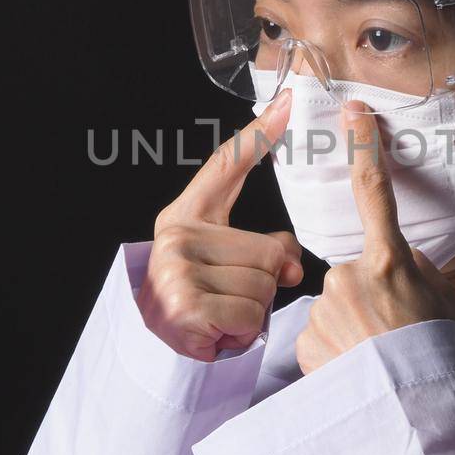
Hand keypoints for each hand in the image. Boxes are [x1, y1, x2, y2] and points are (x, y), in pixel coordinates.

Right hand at [138, 89, 303, 361]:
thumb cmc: (198, 300)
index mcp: (186, 216)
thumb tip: (296, 266)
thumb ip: (265, 249)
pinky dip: (243, 330)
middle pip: (268, 250)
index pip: (226, 166)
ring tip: (223, 315)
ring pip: (264, 285)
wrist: (157, 352)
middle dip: (263, 283)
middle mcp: (177, 236)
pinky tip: (218, 332)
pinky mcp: (186, 304)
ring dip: (254, 310)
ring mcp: (178, 269)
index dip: (259, 134)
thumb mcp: (225, 264)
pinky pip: (251, 313)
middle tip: (231, 297)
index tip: (287, 103)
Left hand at [295, 100, 454, 374]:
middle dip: (371, 295)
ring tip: (379, 356)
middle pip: (354, 270)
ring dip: (354, 326)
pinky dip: (339, 350)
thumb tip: (395, 261)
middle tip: (395, 329)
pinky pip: (323, 336)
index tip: (353, 112)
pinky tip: (360, 369)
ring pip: (337, 306)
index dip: (364, 148)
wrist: (415, 415)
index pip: (374, 192)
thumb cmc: (437, 356)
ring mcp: (323, 310)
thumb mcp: (443, 299)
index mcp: (388, 261)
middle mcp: (348, 278)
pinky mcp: (306, 343)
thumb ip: (414, 268)